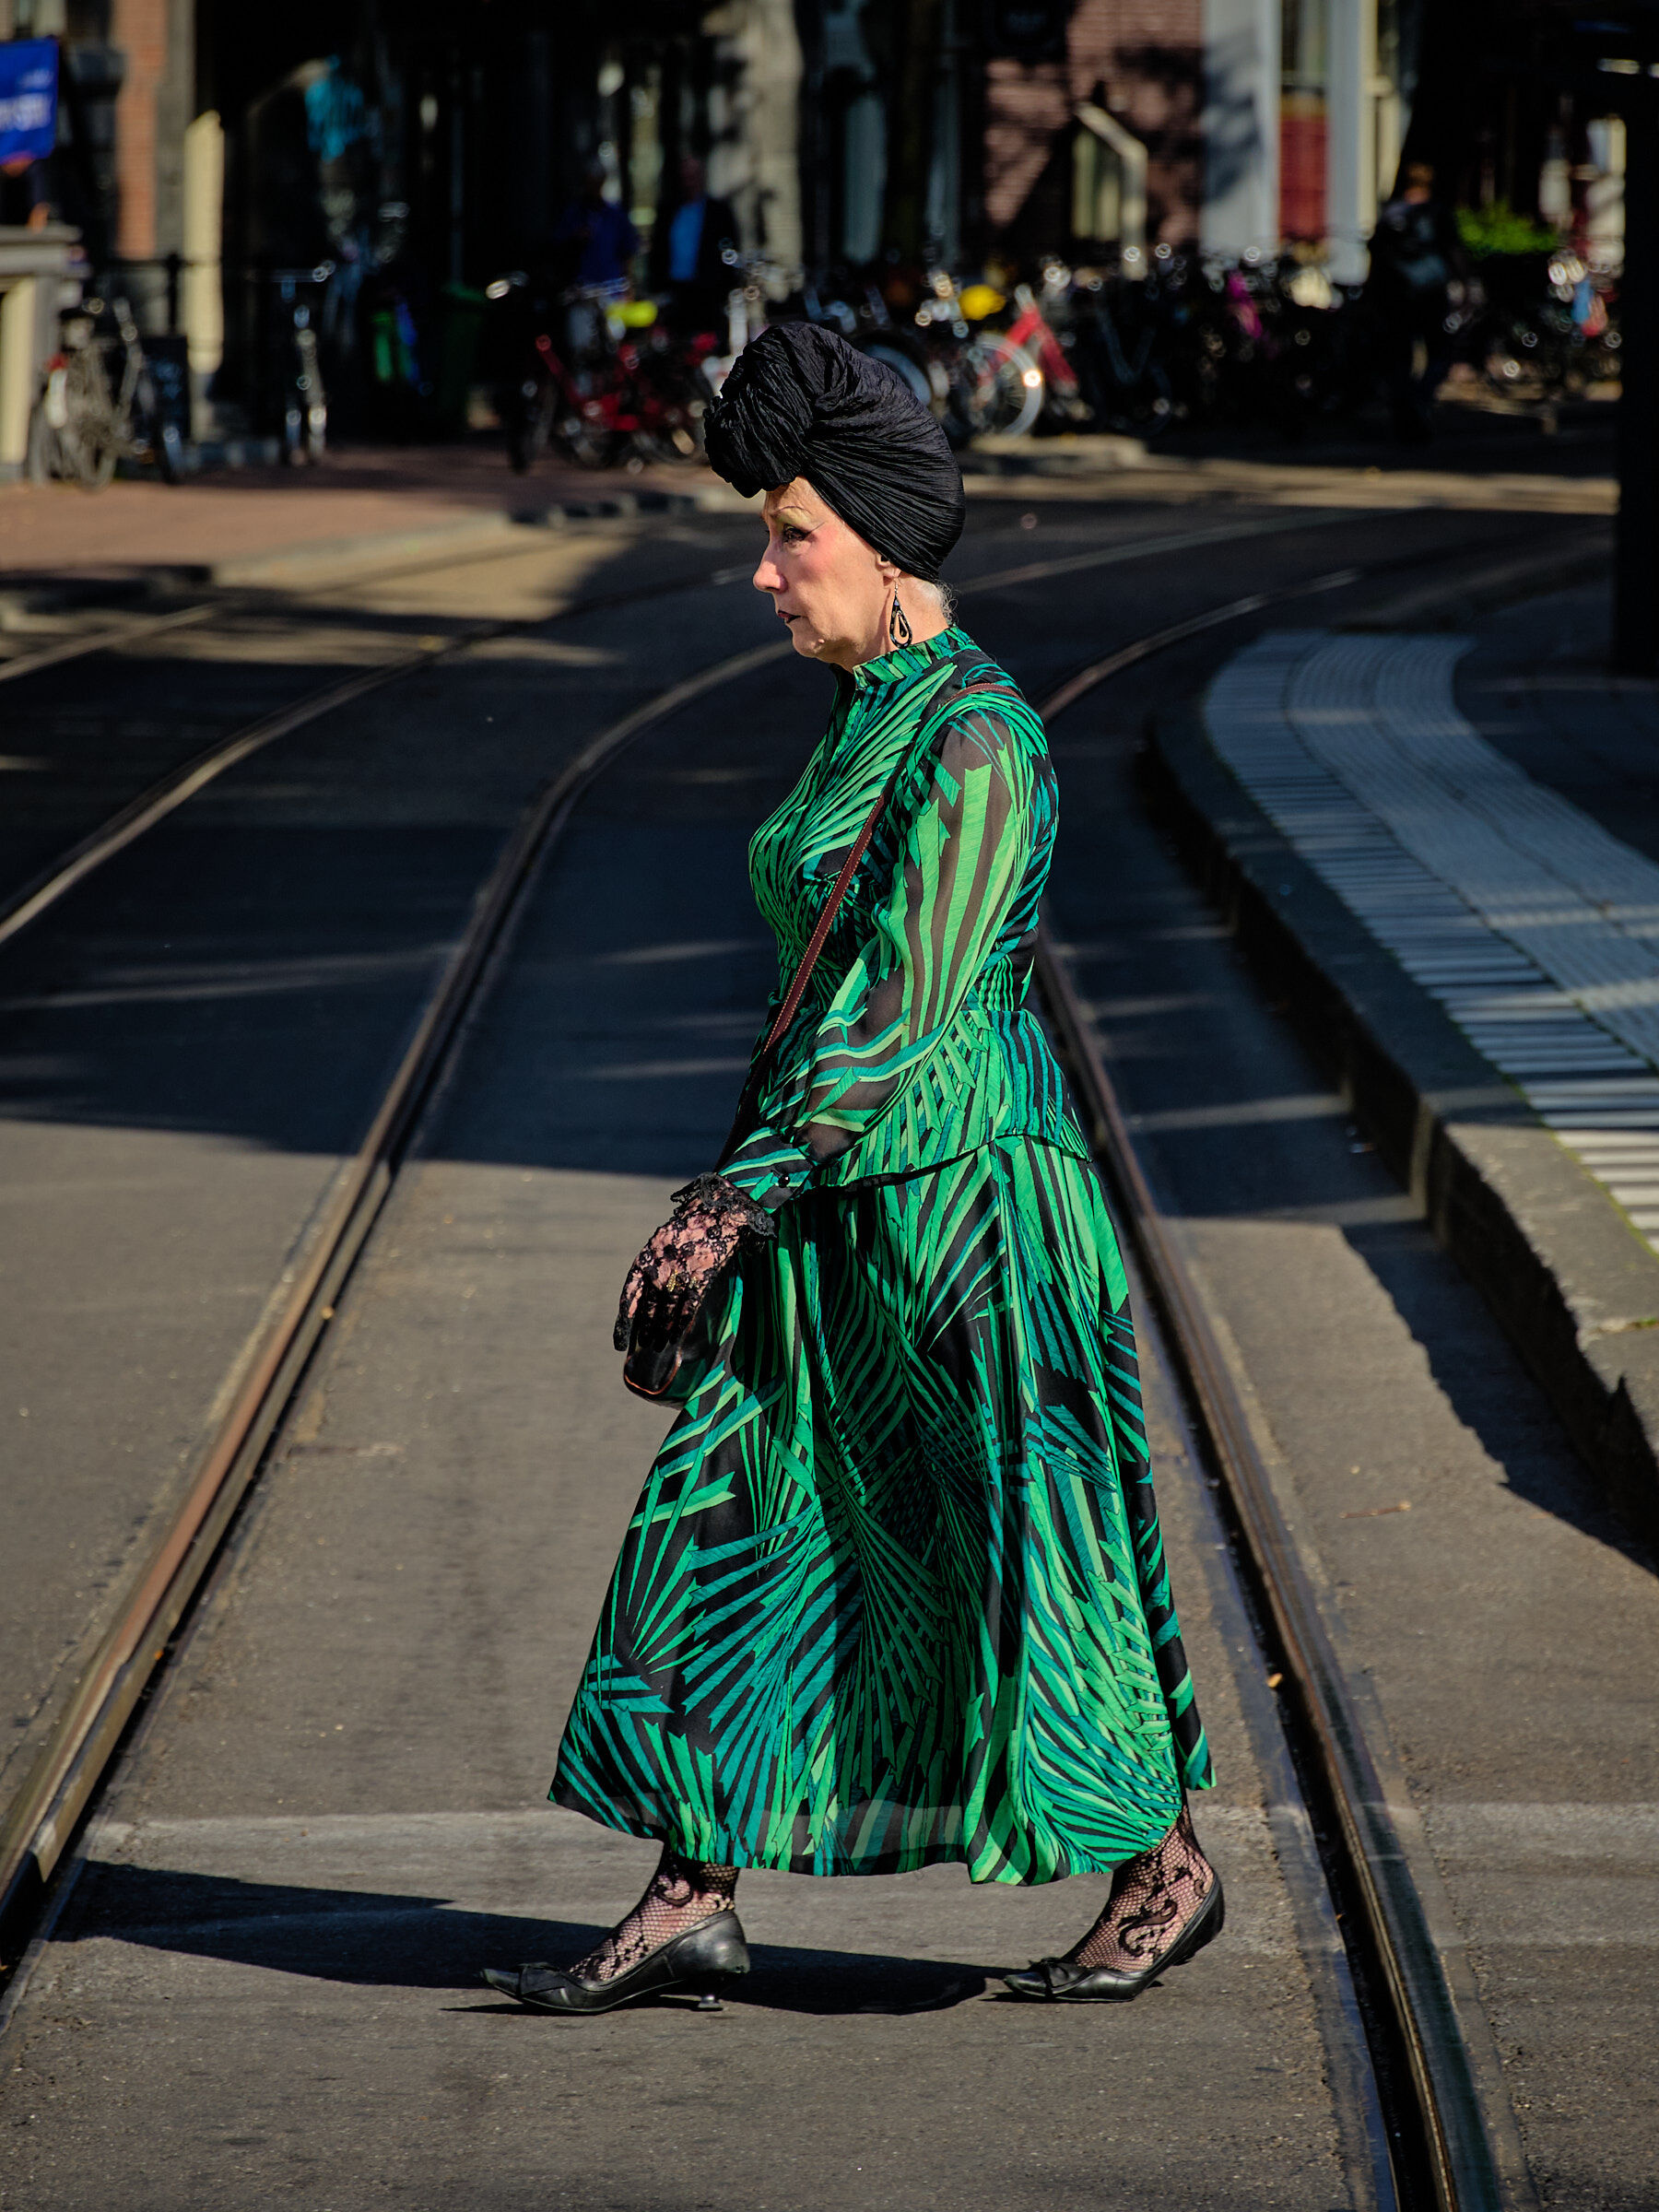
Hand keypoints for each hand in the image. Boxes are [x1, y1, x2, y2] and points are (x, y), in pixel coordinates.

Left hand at [614, 1174, 776, 1354]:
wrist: (715, 1214)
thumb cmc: (686, 1228)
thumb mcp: (660, 1242)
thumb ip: (652, 1265)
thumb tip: (646, 1293)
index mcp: (646, 1259)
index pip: (630, 1295)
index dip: (624, 1320)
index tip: (620, 1341)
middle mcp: (660, 1270)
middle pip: (649, 1309)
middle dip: (647, 1329)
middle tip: (646, 1345)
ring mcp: (680, 1277)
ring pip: (667, 1312)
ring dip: (663, 1331)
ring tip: (659, 1345)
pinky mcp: (700, 1280)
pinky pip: (688, 1308)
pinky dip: (682, 1323)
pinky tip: (678, 1335)